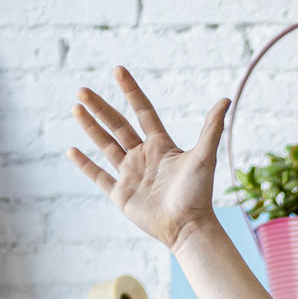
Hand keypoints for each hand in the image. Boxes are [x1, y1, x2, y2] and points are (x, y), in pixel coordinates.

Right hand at [69, 68, 223, 251]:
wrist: (188, 227)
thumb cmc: (198, 194)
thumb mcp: (205, 156)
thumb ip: (212, 128)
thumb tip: (226, 99)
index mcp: (161, 145)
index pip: (142, 111)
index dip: (130, 91)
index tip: (118, 70)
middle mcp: (144, 157)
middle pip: (118, 125)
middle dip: (100, 107)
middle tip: (82, 90)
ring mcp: (130, 175)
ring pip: (105, 146)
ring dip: (90, 127)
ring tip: (75, 108)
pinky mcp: (121, 195)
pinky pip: (98, 176)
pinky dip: (84, 164)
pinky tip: (71, 150)